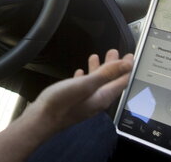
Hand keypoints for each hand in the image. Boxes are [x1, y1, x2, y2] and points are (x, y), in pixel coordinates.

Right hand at [0, 49, 132, 161]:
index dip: (126, 68)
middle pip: (109, 81)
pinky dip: (84, 77)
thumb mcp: (86, 85)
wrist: (41, 119)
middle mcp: (96, 101)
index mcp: (102, 97)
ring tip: (95, 56)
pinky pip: (83, 87)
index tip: (129, 56)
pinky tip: (79, 72)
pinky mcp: (73, 102)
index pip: (120, 81)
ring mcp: (84, 102)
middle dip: (113, 66)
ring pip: (96, 83)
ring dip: (98, 69)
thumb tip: (126, 65)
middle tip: (113, 52)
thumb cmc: (61, 103)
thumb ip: (106, 74)